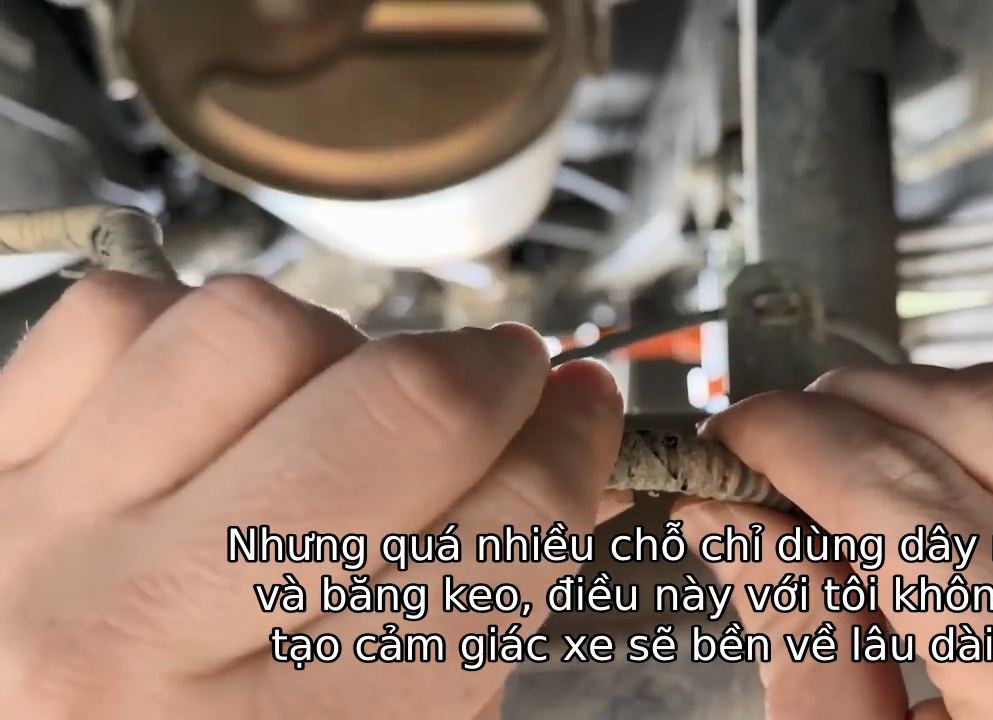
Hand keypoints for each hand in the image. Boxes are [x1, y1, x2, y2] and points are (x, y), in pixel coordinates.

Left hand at [0, 272, 624, 718]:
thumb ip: (479, 606)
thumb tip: (563, 447)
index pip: (502, 535)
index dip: (573, 450)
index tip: (582, 412)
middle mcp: (146, 636)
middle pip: (398, 411)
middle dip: (493, 374)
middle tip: (507, 380)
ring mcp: (37, 539)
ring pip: (255, 330)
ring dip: (336, 349)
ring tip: (340, 399)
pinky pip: (119, 313)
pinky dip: (198, 329)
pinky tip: (224, 396)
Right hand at [676, 363, 992, 718]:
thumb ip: (806, 650)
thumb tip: (736, 517)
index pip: (902, 492)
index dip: (789, 442)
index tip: (733, 446)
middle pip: (977, 421)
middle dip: (845, 413)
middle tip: (777, 460)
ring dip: (930, 404)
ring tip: (859, 462)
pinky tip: (959, 463)